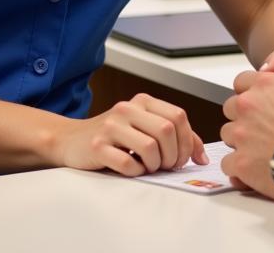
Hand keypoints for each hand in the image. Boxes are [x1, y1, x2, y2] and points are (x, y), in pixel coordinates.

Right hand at [55, 94, 206, 175]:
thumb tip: (201, 157)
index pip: (178, 116)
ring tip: (148, 167)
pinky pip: (127, 163)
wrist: (71, 140)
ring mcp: (111, 125)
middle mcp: (128, 108)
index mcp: (143, 101)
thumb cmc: (114, 137)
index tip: (183, 159)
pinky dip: (135, 172)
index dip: (187, 142)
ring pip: (150, 147)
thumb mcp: (144, 127)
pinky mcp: (98, 145)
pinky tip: (130, 169)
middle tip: (166, 167)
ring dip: (155, 165)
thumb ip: (174, 136)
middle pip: (167, 131)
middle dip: (173, 156)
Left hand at [220, 71, 273, 201]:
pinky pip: (228, 163)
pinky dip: (237, 168)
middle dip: (241, 116)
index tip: (258, 102)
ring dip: (239, 141)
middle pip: (231, 107)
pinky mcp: (239, 161)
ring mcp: (240, 133)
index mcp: (266, 85)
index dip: (249, 91)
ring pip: (227, 134)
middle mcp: (247, 105)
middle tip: (258, 128)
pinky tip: (251, 171)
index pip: (242, 81)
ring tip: (258, 150)